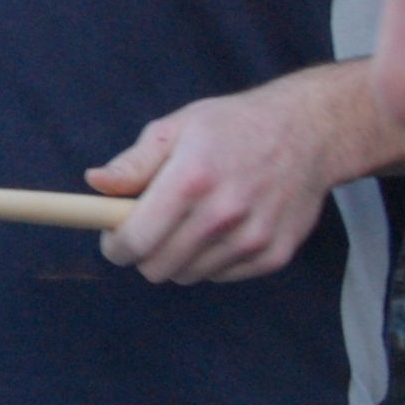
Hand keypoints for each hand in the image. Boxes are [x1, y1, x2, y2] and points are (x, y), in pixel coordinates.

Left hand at [89, 71, 360, 283]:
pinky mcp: (274, 255)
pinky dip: (211, 261)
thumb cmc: (233, 127)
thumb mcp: (176, 128)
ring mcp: (253, 238)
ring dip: (178, 257)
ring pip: (188, 276)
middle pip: (157, 268)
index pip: (136, 241)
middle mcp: (223, 214)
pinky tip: (221, 229)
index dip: (115, 246)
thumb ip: (133, 163)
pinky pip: (221, 277)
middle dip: (144, 253)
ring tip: (191, 221)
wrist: (309, 132)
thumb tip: (95, 183)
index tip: (114, 238)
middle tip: (150, 228)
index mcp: (191, 179)